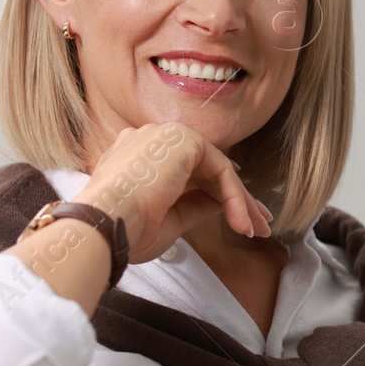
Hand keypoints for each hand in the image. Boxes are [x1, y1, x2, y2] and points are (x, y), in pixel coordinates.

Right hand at [73, 122, 272, 263]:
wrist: (104, 226)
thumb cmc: (126, 231)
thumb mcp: (170, 219)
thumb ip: (196, 204)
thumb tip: (222, 202)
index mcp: (139, 156)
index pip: (188, 172)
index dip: (217, 195)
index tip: (240, 219)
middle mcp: (151, 139)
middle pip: (206, 168)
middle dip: (237, 198)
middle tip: (260, 225)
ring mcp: (164, 135)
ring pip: (216, 167)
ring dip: (240, 200)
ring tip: (256, 229)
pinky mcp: (181, 139)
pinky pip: (220, 168)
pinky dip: (234, 195)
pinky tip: (241, 221)